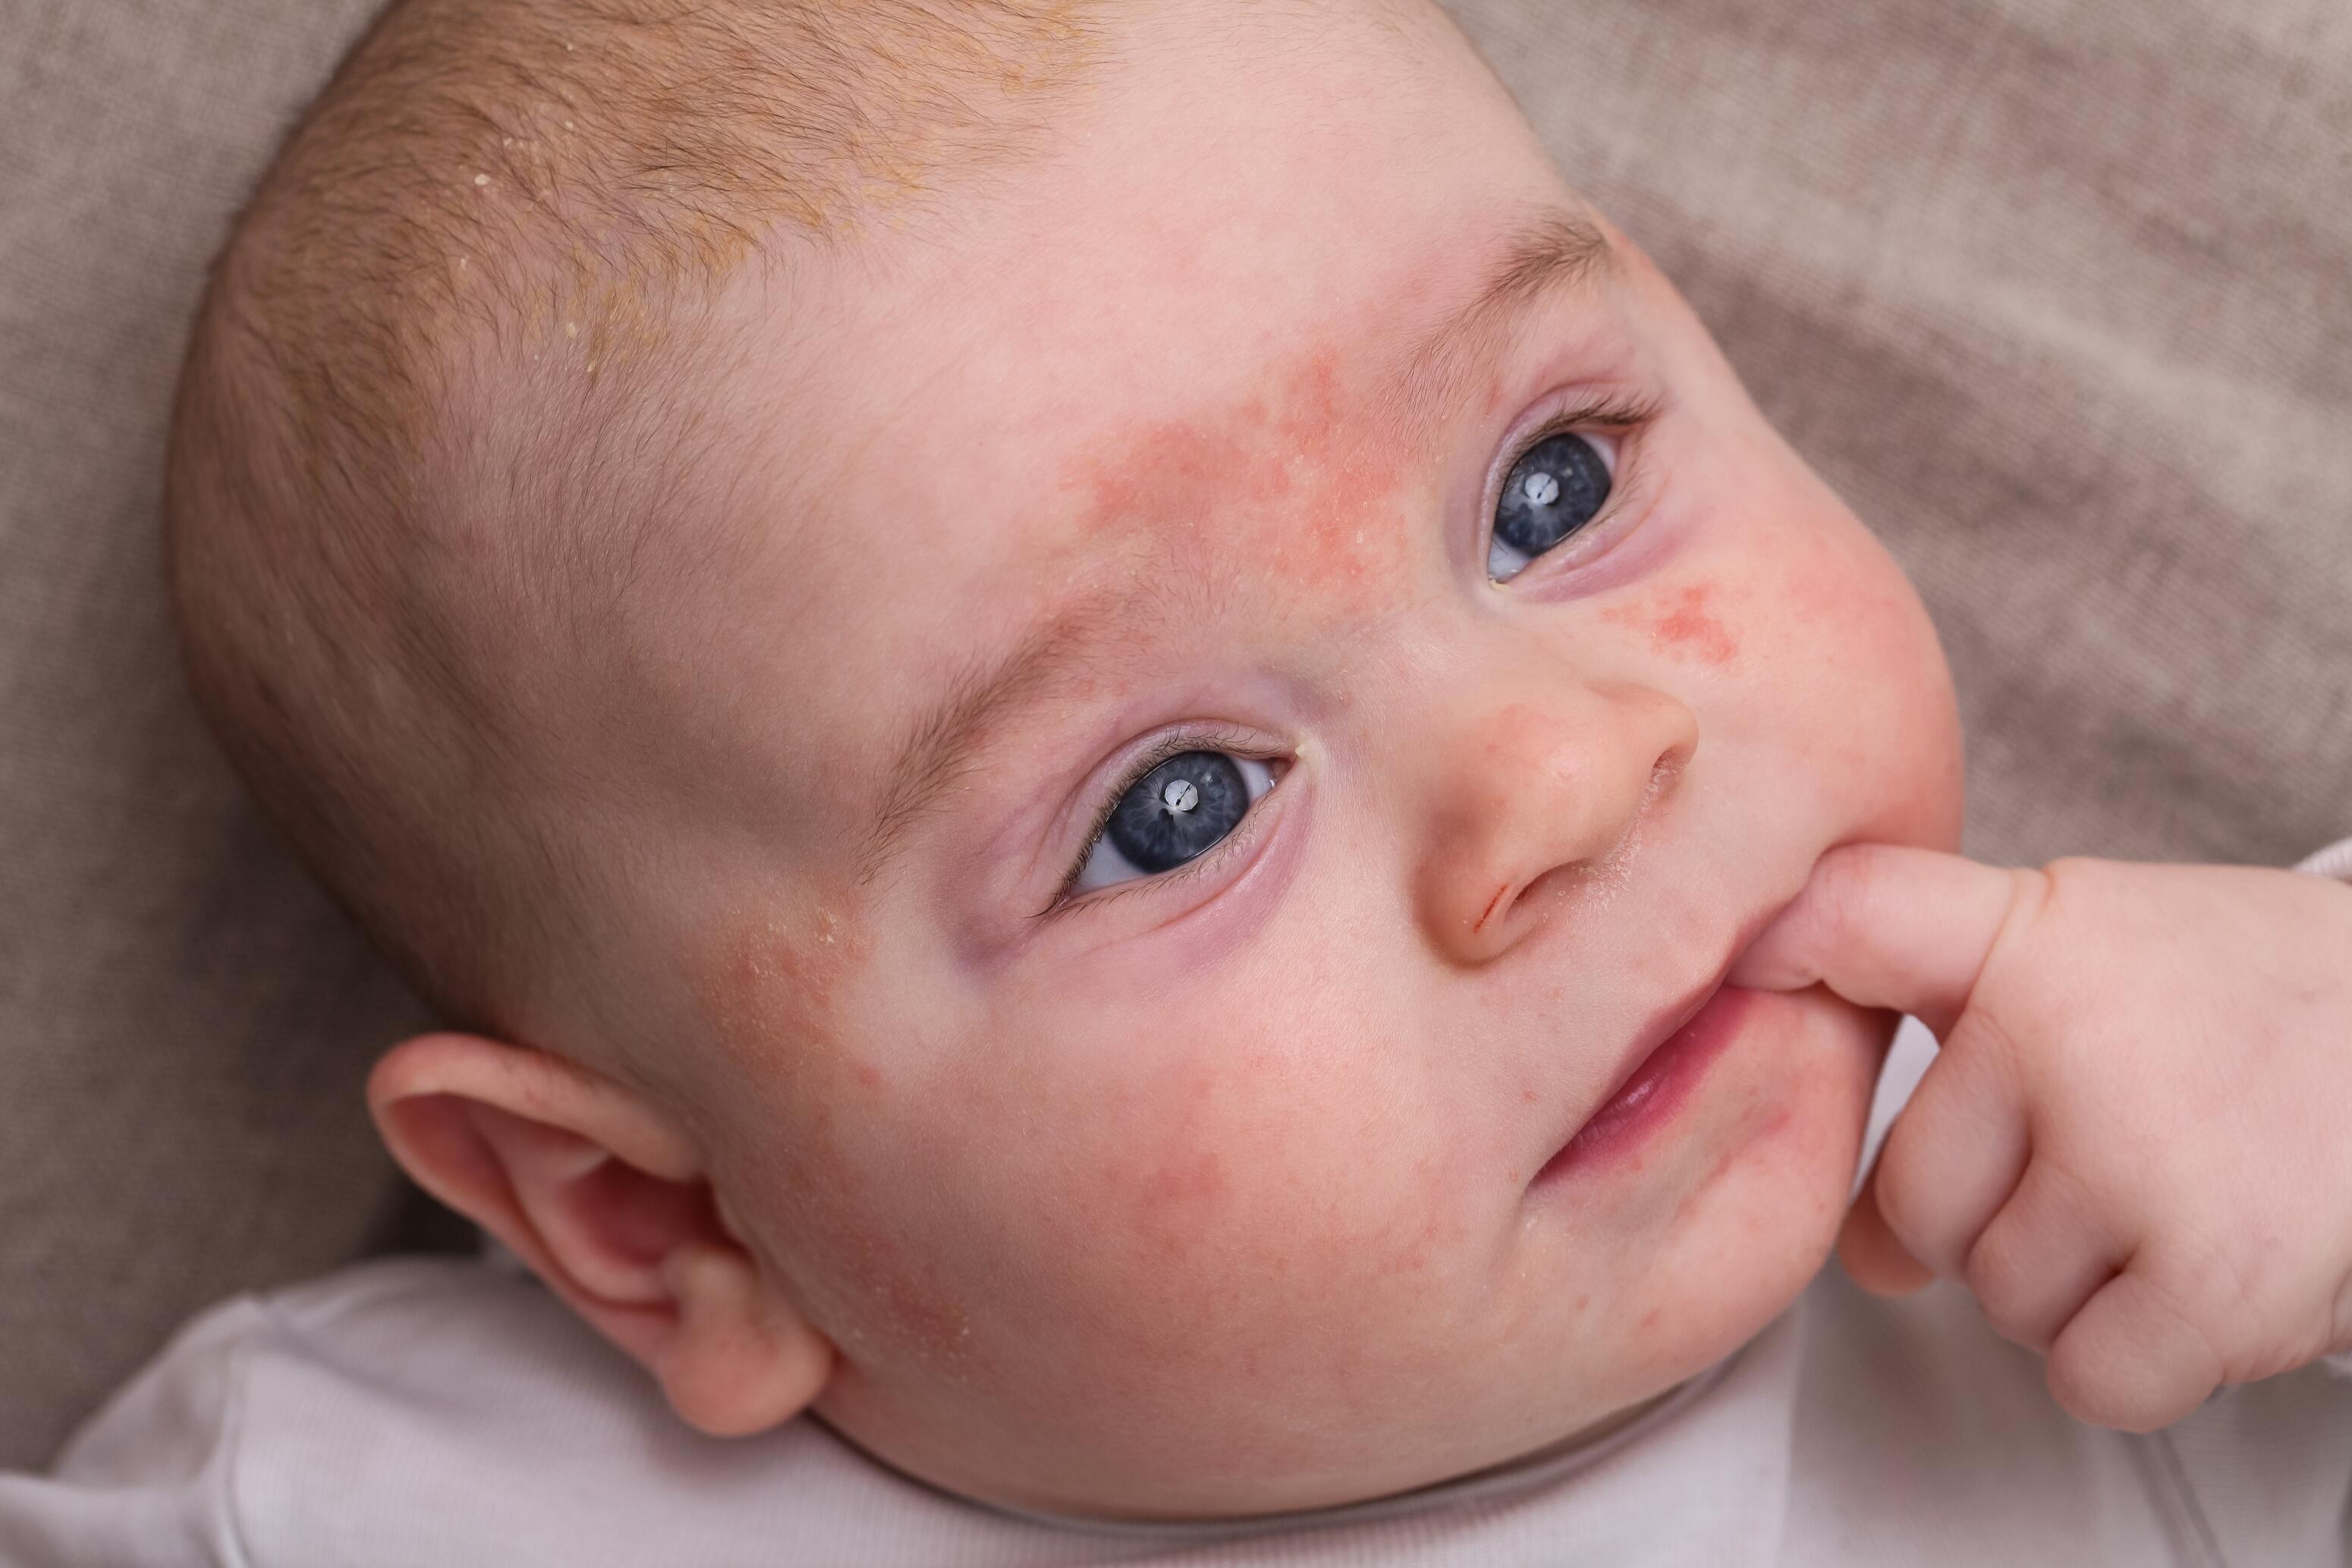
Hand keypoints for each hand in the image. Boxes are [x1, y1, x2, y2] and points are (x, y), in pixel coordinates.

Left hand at [1731, 844, 2351, 1429]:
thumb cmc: (2249, 1008)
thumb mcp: (2078, 950)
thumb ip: (1930, 1028)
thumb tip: (1862, 1253)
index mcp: (2026, 942)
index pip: (1850, 918)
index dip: (1784, 944)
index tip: (1751, 965)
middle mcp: (2066, 1039)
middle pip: (1919, 1202)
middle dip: (1995, 1216)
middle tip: (2106, 1167)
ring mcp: (2135, 1160)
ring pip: (2005, 1299)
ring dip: (2076, 1290)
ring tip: (2172, 1206)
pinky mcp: (2211, 1279)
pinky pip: (2093, 1379)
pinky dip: (2141, 1360)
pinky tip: (2201, 1276)